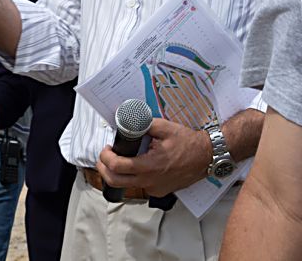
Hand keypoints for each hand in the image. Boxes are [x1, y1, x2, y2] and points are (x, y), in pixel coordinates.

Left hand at [97, 118, 211, 196]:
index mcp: (149, 166)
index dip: (105, 157)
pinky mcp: (160, 191)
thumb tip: (126, 120)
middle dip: (104, 169)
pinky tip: (137, 164)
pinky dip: (132, 176)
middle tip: (104, 156)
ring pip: (127, 185)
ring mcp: (155, 188)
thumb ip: (142, 124)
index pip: (117, 167)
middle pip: (115, 182)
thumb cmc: (188, 142)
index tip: (107, 147)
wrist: (207, 157)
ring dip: (117, 173)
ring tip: (119, 158)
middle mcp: (150, 181)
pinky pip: (140, 185)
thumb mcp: (163, 127)